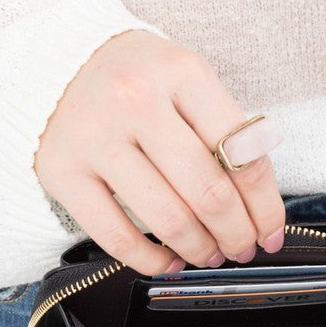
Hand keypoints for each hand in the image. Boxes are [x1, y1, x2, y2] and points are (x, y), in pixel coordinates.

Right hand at [34, 30, 284, 274]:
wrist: (54, 64)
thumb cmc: (134, 80)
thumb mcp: (185, 81)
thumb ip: (222, 132)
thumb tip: (259, 208)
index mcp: (182, 73)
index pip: (243, 155)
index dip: (266, 208)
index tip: (271, 234)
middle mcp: (137, 101)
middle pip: (209, 194)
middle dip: (236, 235)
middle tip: (242, 249)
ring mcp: (96, 138)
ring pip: (168, 220)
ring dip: (200, 250)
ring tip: (210, 255)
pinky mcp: (63, 173)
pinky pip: (118, 237)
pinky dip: (152, 261)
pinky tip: (169, 261)